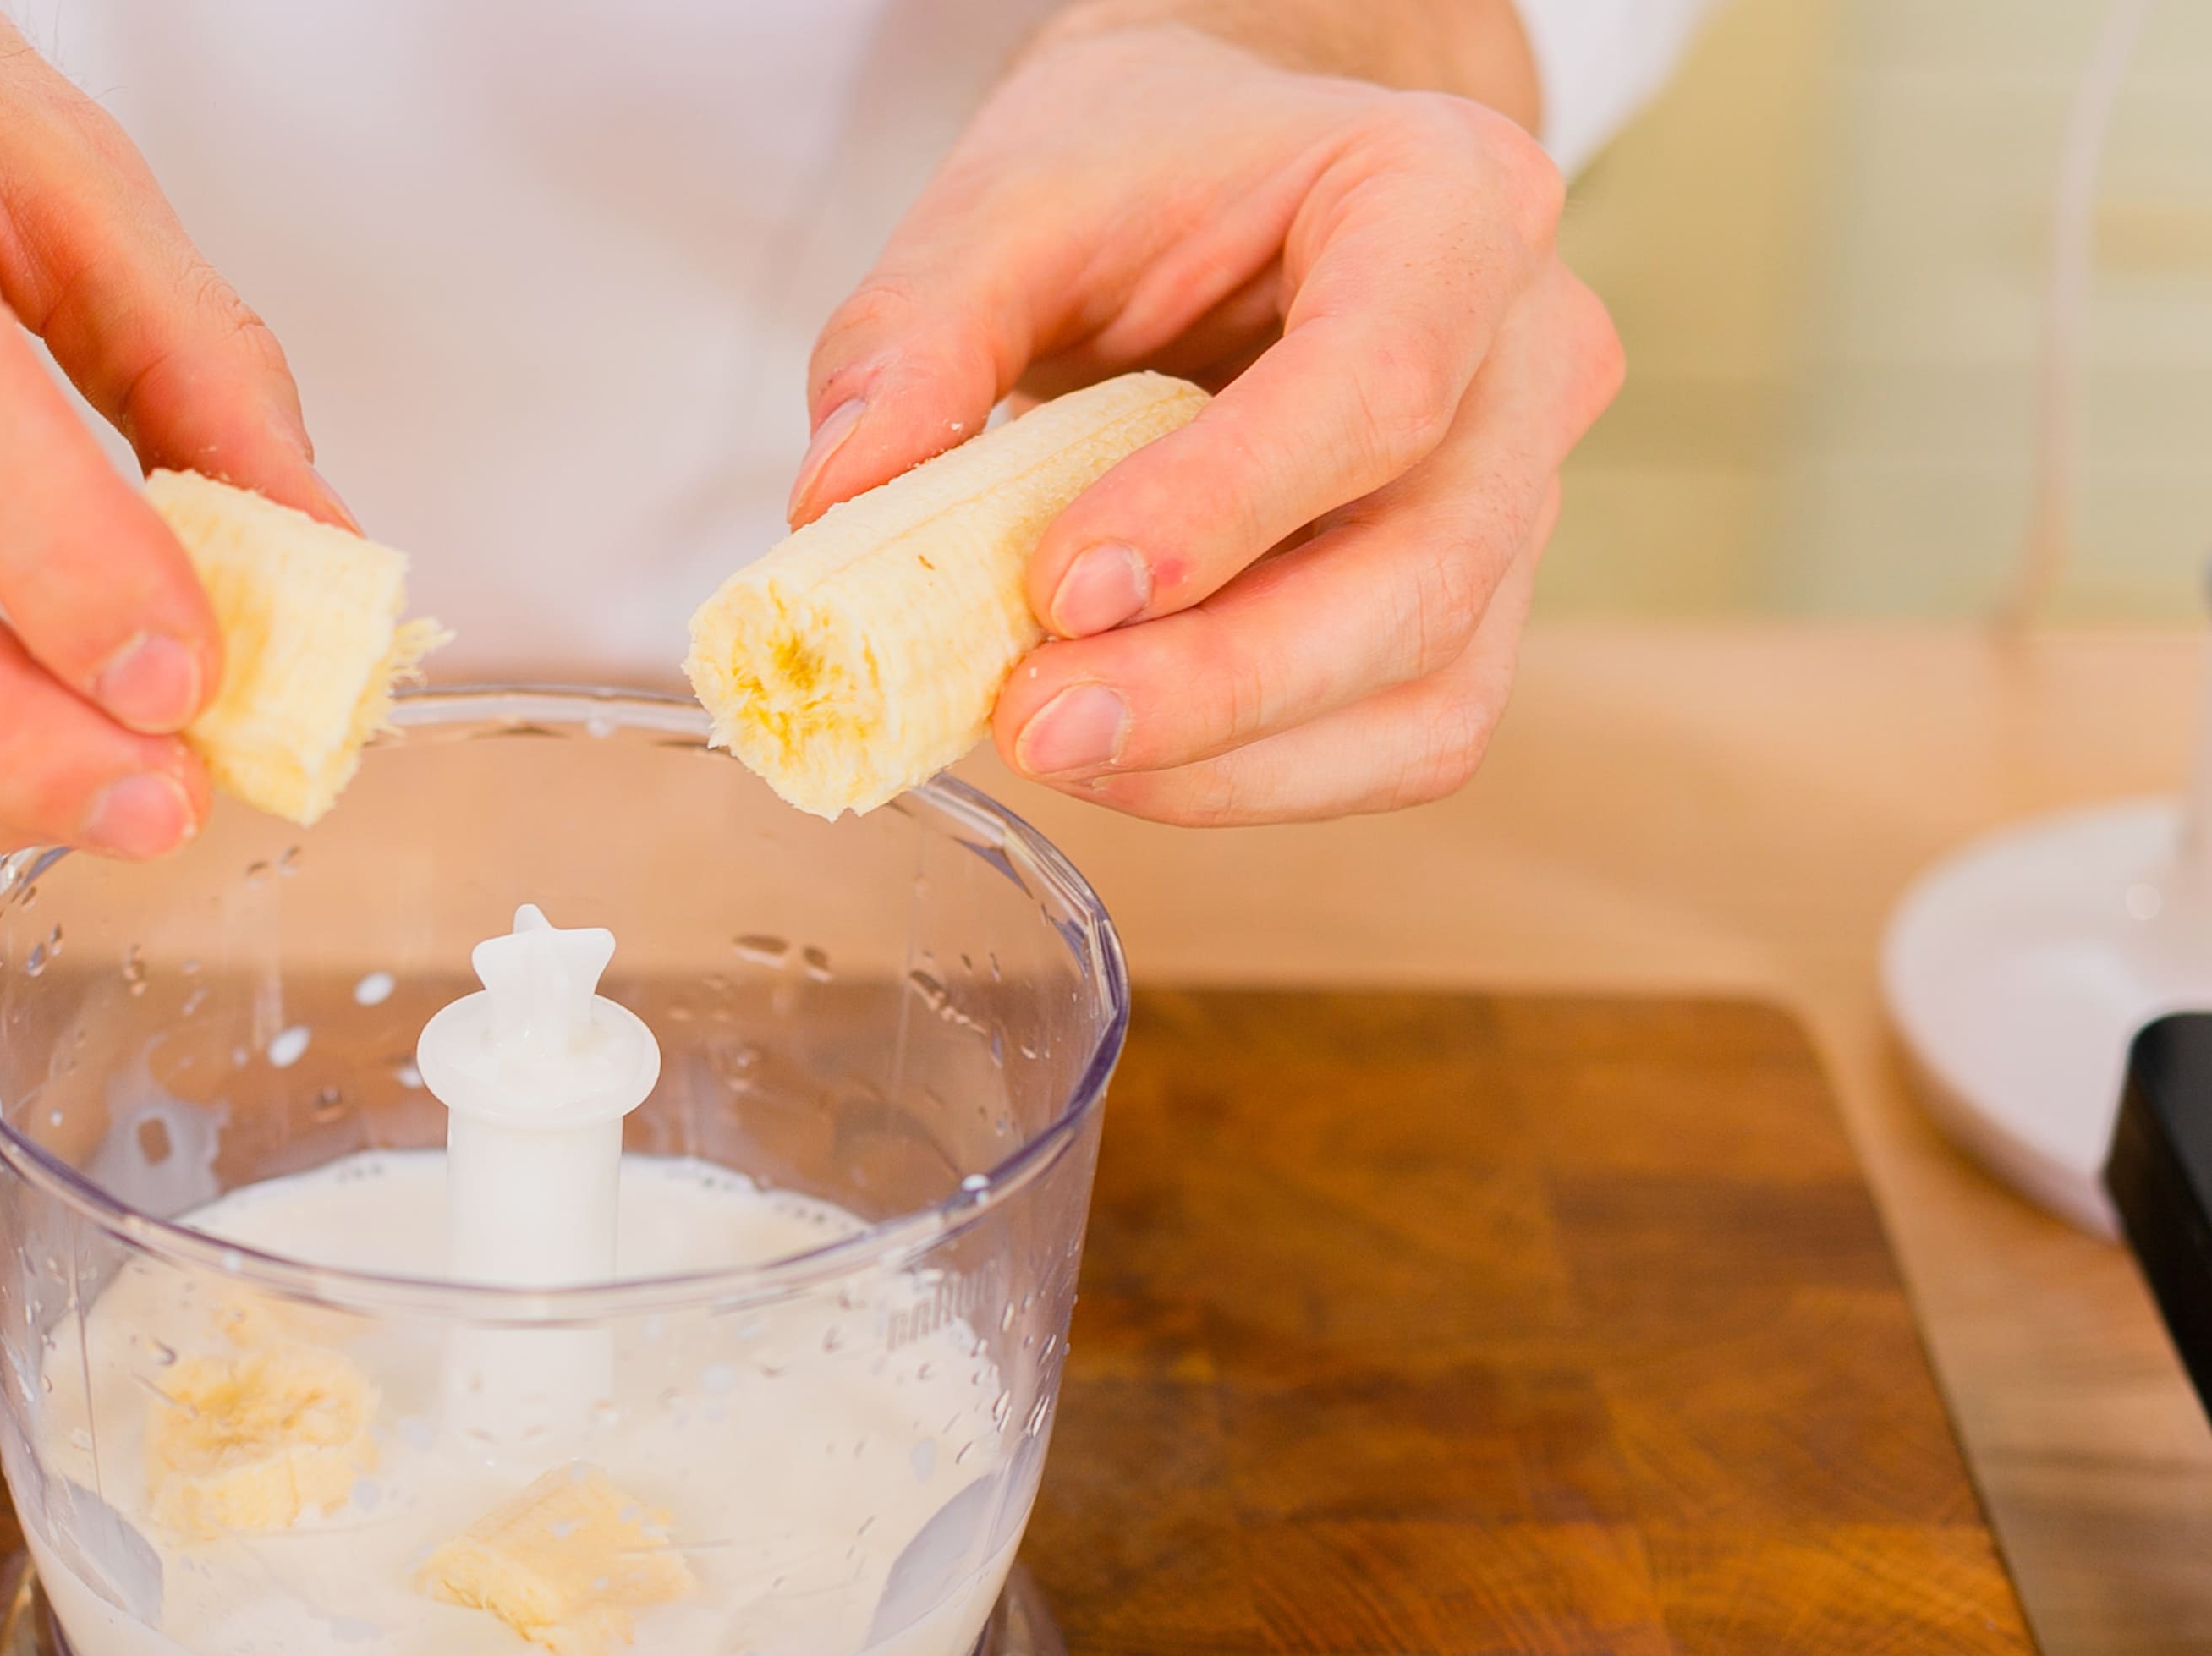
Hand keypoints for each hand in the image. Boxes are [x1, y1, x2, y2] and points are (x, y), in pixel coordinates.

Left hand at [790, 15, 1621, 823]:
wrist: (1235, 176)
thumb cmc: (1147, 169)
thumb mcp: (1007, 200)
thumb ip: (914, 334)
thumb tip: (837, 503)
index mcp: (1447, 199)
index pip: (1380, 382)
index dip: (1224, 508)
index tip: (1065, 587)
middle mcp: (1525, 354)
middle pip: (1422, 573)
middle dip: (1218, 683)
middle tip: (1035, 724)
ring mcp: (1517, 497)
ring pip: (1427, 691)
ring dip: (1228, 758)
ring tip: (1053, 742)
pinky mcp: (1471, 608)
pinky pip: (1395, 741)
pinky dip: (1249, 779)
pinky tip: (1119, 757)